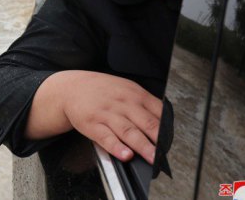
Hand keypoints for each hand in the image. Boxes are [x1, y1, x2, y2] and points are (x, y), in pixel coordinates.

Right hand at [26, 70, 161, 163]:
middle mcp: (123, 104)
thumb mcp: (126, 89)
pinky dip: (116, 147)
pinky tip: (124, 154)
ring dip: (142, 146)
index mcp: (135, 95)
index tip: (173, 143)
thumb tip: (165, 122)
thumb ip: (145, 104)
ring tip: (152, 158)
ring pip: (128, 131)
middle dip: (159, 140)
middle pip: (146, 123)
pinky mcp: (92, 124)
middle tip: (168, 154)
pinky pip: (106, 137)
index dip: (167, 129)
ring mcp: (107, 114)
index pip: (157, 112)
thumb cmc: (102, 91)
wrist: (71, 87)